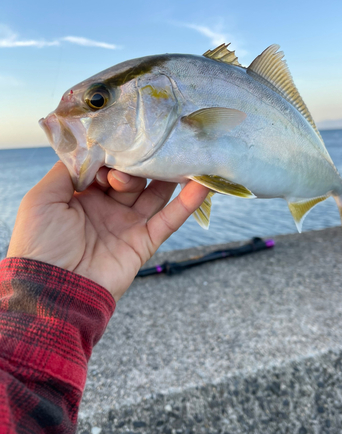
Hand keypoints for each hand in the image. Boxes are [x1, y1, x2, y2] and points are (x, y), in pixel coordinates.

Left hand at [7, 161, 208, 300]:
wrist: (55, 289)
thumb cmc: (42, 243)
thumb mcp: (43, 199)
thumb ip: (65, 171)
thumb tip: (89, 151)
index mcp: (82, 195)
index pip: (106, 166)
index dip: (113, 154)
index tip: (120, 142)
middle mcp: (107, 207)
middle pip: (133, 177)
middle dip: (139, 162)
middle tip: (145, 151)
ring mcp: (127, 224)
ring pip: (154, 194)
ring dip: (170, 175)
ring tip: (186, 153)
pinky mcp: (144, 242)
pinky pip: (169, 220)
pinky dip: (187, 203)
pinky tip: (204, 184)